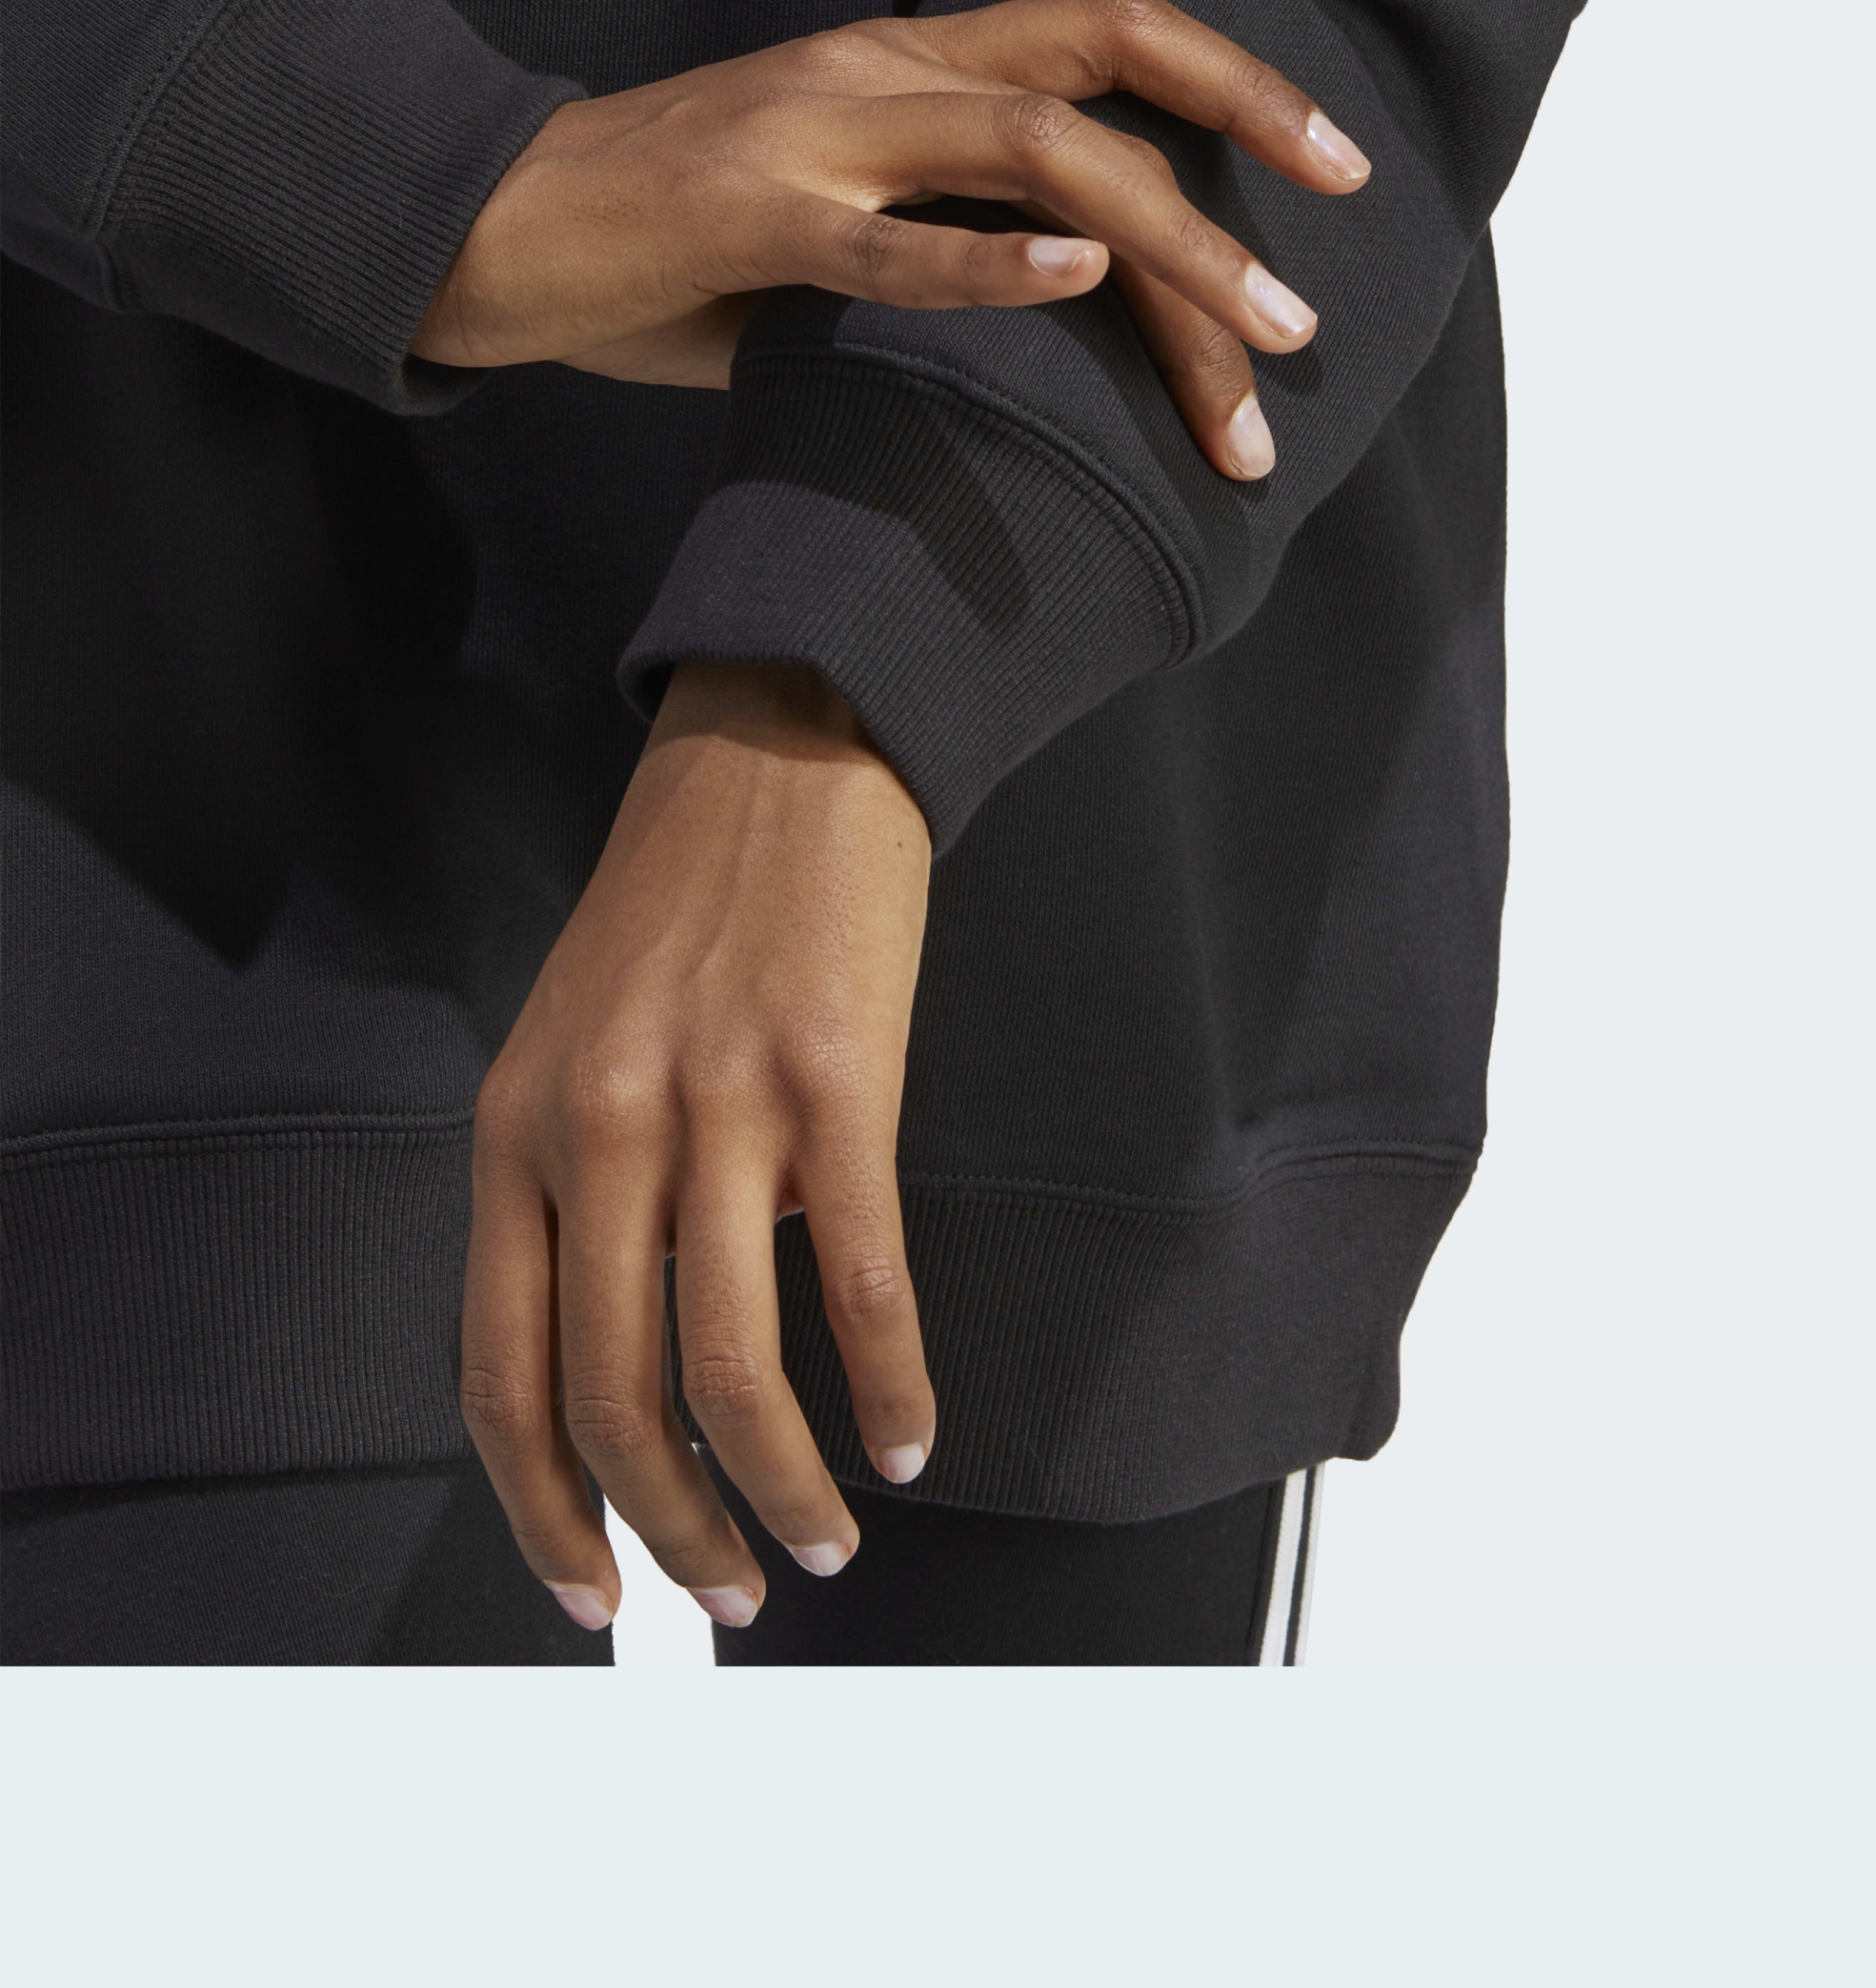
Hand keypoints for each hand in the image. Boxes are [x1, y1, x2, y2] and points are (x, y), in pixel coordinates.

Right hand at [412, 0, 1369, 480]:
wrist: (493, 227)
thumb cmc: (672, 243)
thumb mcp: (833, 223)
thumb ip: (940, 237)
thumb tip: (1059, 322)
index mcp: (911, 64)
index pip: (1107, 40)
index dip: (1238, 85)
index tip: (1334, 171)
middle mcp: (883, 69)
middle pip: (1107, 61)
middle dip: (1246, 141)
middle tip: (1327, 271)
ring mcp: (816, 131)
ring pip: (1033, 149)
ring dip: (1166, 245)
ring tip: (1253, 344)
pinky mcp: (747, 213)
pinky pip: (884, 238)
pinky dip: (985, 259)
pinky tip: (1073, 275)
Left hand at [459, 660, 934, 1632]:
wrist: (780, 748)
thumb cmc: (680, 905)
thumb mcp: (575, 1047)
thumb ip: (580, 1197)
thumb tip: (648, 1363)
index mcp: (513, 1131)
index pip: (499, 1377)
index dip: (542, 1512)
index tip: (593, 1592)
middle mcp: (596, 1128)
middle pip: (613, 1397)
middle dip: (673, 1530)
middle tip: (732, 1592)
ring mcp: (717, 1103)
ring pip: (733, 1364)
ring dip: (783, 1487)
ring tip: (827, 1537)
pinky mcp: (839, 1080)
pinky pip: (864, 1280)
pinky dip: (892, 1384)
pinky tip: (912, 1433)